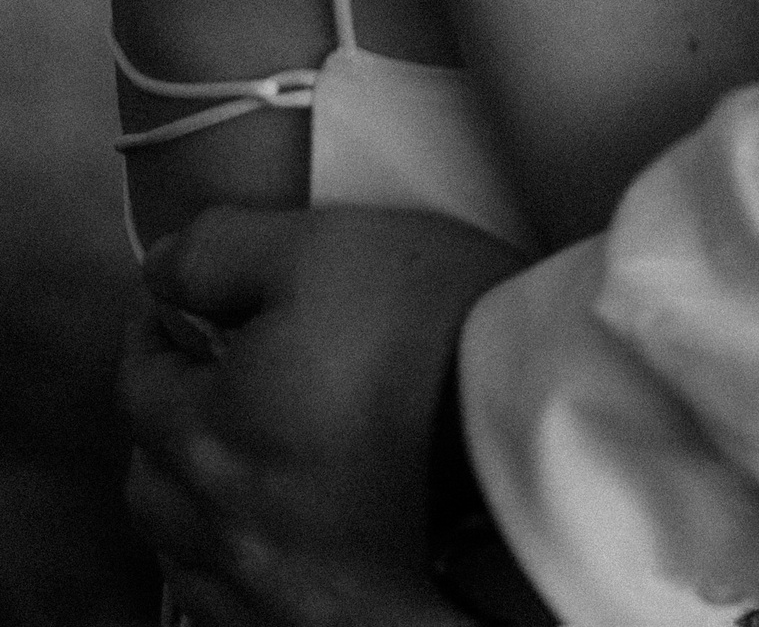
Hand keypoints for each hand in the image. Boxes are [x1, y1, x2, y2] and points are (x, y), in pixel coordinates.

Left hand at [118, 203, 521, 626]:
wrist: (539, 439)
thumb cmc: (437, 336)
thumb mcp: (324, 247)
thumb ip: (223, 251)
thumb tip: (164, 267)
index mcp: (212, 431)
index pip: (140, 382)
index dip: (153, 332)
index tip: (175, 306)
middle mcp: (227, 528)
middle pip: (154, 481)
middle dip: (166, 425)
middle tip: (203, 382)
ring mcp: (275, 594)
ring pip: (191, 558)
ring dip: (196, 507)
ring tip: (237, 465)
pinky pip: (244, 613)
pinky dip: (243, 573)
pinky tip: (281, 542)